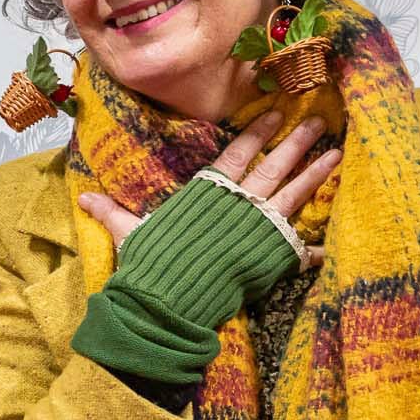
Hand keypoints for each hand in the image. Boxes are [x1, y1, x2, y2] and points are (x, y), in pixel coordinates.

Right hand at [76, 112, 336, 263]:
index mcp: (207, 195)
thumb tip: (84, 198)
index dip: (257, 134)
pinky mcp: (270, 258)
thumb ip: (114, 213)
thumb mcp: (129, 234)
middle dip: (297, 143)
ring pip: (293, 194)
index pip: (237, 155)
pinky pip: (297, 249)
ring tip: (336, 154)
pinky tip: (328, 240)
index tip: (276, 113)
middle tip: (318, 122)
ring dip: (316, 174)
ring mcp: (259, 230)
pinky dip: (312, 246)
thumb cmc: (149, 265)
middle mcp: (239, 206)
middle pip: (274, 167)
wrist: (168, 305)